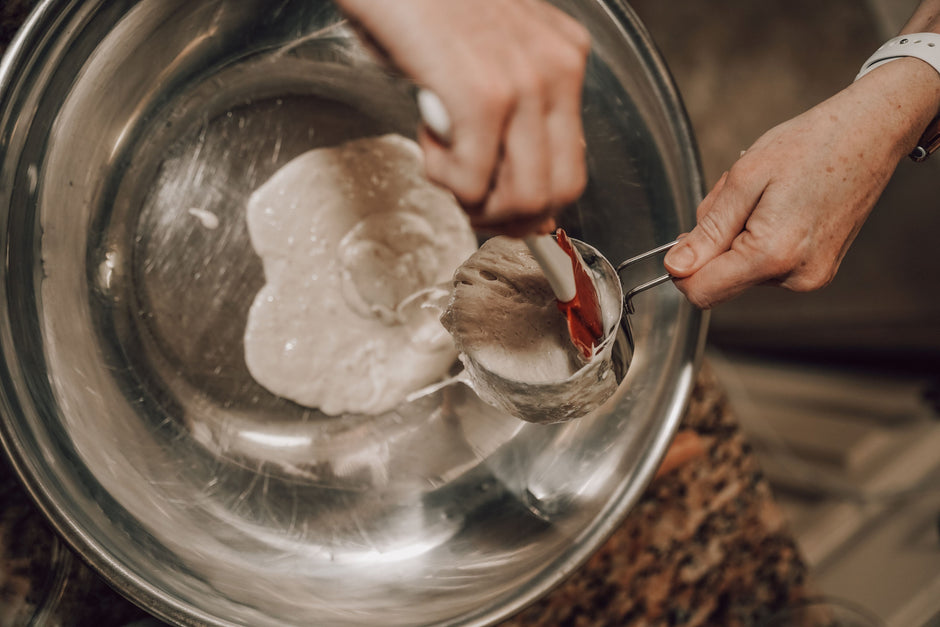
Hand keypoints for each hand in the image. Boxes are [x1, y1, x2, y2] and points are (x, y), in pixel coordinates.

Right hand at [335, 0, 589, 235]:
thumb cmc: (425, 3)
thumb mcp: (488, 53)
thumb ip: (510, 110)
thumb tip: (512, 188)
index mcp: (564, 60)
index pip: (574, 166)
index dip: (534, 207)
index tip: (498, 211)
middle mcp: (556, 70)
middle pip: (556, 192)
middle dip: (506, 215)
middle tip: (465, 195)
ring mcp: (524, 83)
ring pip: (521, 198)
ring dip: (471, 198)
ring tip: (441, 154)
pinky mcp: (482, 96)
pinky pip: (471, 183)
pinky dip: (442, 176)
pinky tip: (426, 132)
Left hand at [664, 58, 939, 308]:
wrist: (870, 133)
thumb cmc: (811, 145)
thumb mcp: (744, 180)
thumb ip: (707, 231)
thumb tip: (676, 267)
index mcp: (772, 255)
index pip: (701, 291)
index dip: (682, 267)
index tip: (687, 237)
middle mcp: (795, 276)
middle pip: (721, 280)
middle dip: (714, 243)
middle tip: (737, 198)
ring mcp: (810, 276)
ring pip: (741, 270)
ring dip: (736, 235)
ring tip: (763, 196)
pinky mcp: (817, 270)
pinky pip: (765, 264)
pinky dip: (757, 238)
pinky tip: (778, 206)